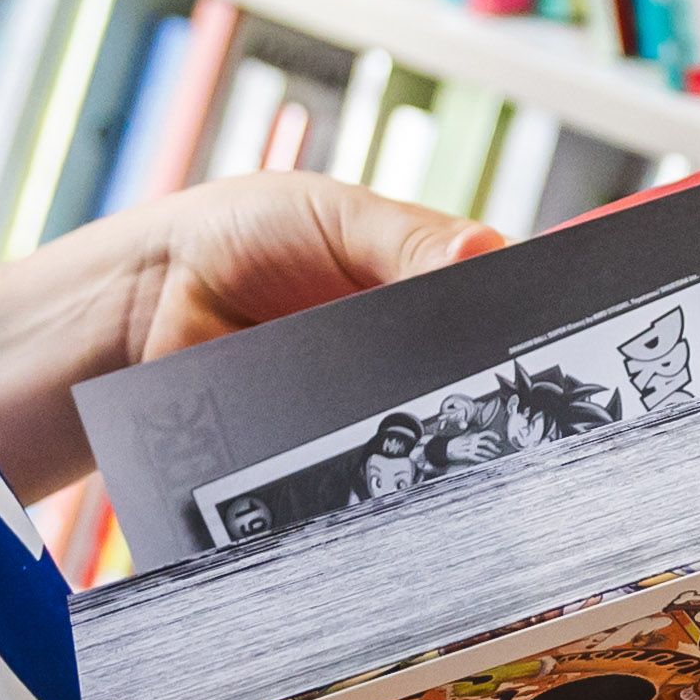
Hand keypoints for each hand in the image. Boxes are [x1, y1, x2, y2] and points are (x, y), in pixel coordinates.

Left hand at [0, 171, 493, 499]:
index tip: (555, 352)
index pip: (504, 320)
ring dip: (434, 449)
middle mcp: (410, 361)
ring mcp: (368, 416)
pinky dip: (371, 484)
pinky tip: (382, 480)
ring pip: (425, 448)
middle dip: (486, 401)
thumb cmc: (240, 237)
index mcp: (429, 290)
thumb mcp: (333, 215)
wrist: (144, 302)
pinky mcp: (322, 463)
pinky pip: (360, 483)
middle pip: (474, 394)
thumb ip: (409, 239)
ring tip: (443, 446)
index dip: (529, 338)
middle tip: (504, 407)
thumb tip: (488, 252)